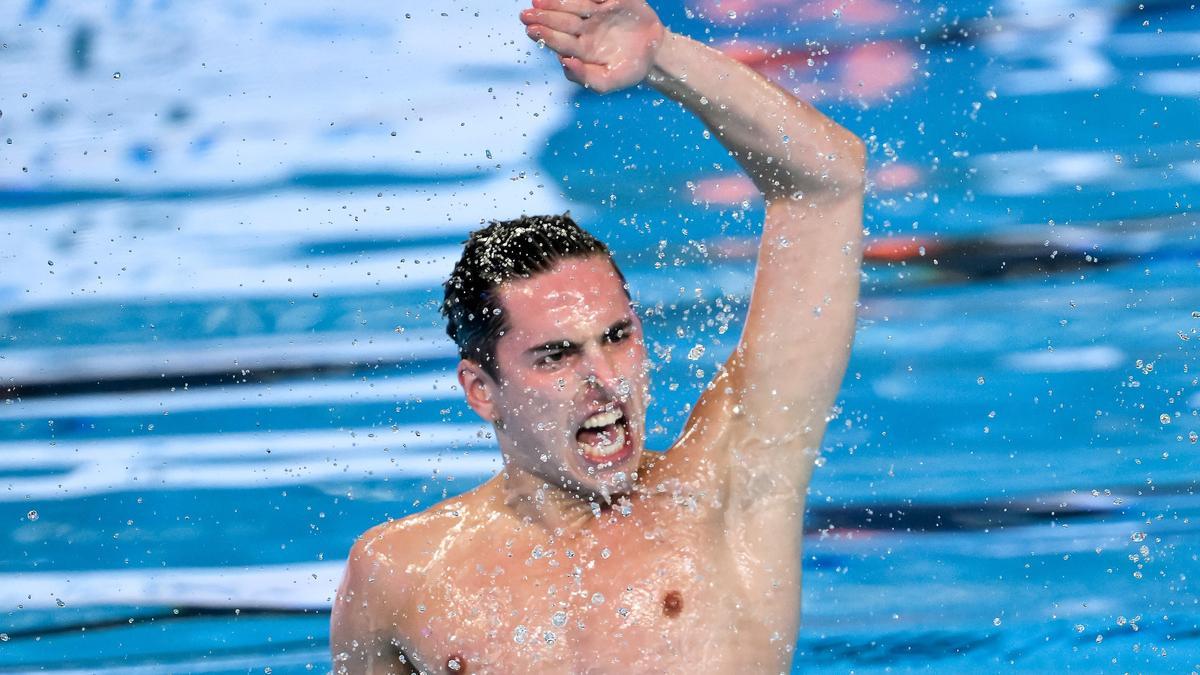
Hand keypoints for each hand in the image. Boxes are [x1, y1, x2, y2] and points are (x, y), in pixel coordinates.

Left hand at [520, 0, 664, 93]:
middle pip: (562, 21)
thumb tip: (563, 63)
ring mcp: (598, 13)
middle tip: (525, 13)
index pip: (560, 41)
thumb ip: (585, 77)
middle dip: (544, 16)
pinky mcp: (612, 0)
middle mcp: (585, 29)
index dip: (545, 35)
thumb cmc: (630, 69)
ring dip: (556, 1)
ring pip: (574, 4)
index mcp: (581, 49)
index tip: (530, 30)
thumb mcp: (609, 81)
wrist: (657, 54)